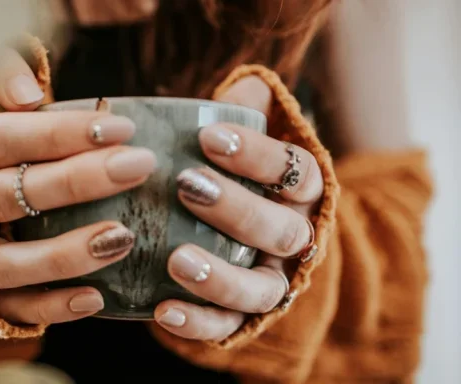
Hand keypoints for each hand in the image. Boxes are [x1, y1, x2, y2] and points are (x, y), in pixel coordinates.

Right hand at [0, 49, 155, 323]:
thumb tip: (25, 89)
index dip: (55, 134)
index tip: (120, 127)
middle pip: (2, 198)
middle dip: (74, 182)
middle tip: (137, 166)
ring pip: (1, 265)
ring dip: (62, 254)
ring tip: (122, 237)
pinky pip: (9, 311)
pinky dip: (51, 307)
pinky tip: (97, 296)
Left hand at [153, 76, 322, 340]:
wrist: (227, 226)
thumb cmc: (229, 171)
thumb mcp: (239, 137)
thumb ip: (243, 112)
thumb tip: (246, 86)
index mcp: (300, 192)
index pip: (296, 171)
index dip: (258, 155)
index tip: (210, 136)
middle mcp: (294, 238)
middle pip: (280, 230)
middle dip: (236, 209)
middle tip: (187, 186)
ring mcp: (271, 281)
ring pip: (262, 288)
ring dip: (220, 276)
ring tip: (177, 259)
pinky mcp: (241, 315)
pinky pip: (228, 326)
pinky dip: (199, 322)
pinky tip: (163, 310)